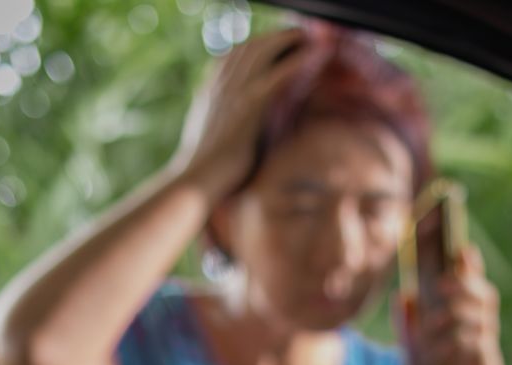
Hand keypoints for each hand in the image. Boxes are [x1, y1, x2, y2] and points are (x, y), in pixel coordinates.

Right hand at [170, 29, 309, 202]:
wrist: (195, 181)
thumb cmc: (205, 171)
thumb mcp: (212, 139)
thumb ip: (223, 123)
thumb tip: (234, 124)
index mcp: (211, 92)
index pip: (232, 56)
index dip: (254, 46)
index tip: (272, 44)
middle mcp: (221, 85)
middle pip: (249, 46)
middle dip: (274, 37)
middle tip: (297, 36)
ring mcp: (234, 92)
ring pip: (263, 51)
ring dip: (288, 40)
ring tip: (308, 37)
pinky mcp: (250, 105)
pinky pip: (278, 73)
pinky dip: (298, 59)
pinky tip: (315, 53)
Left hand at [400, 242, 502, 364]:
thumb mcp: (412, 351)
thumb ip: (408, 325)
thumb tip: (402, 295)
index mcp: (467, 325)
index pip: (475, 288)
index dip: (472, 267)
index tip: (462, 248)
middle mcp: (482, 334)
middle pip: (486, 297)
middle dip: (466, 284)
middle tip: (444, 282)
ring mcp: (487, 351)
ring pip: (482, 318)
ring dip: (455, 313)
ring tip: (432, 319)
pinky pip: (477, 345)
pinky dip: (455, 341)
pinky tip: (436, 348)